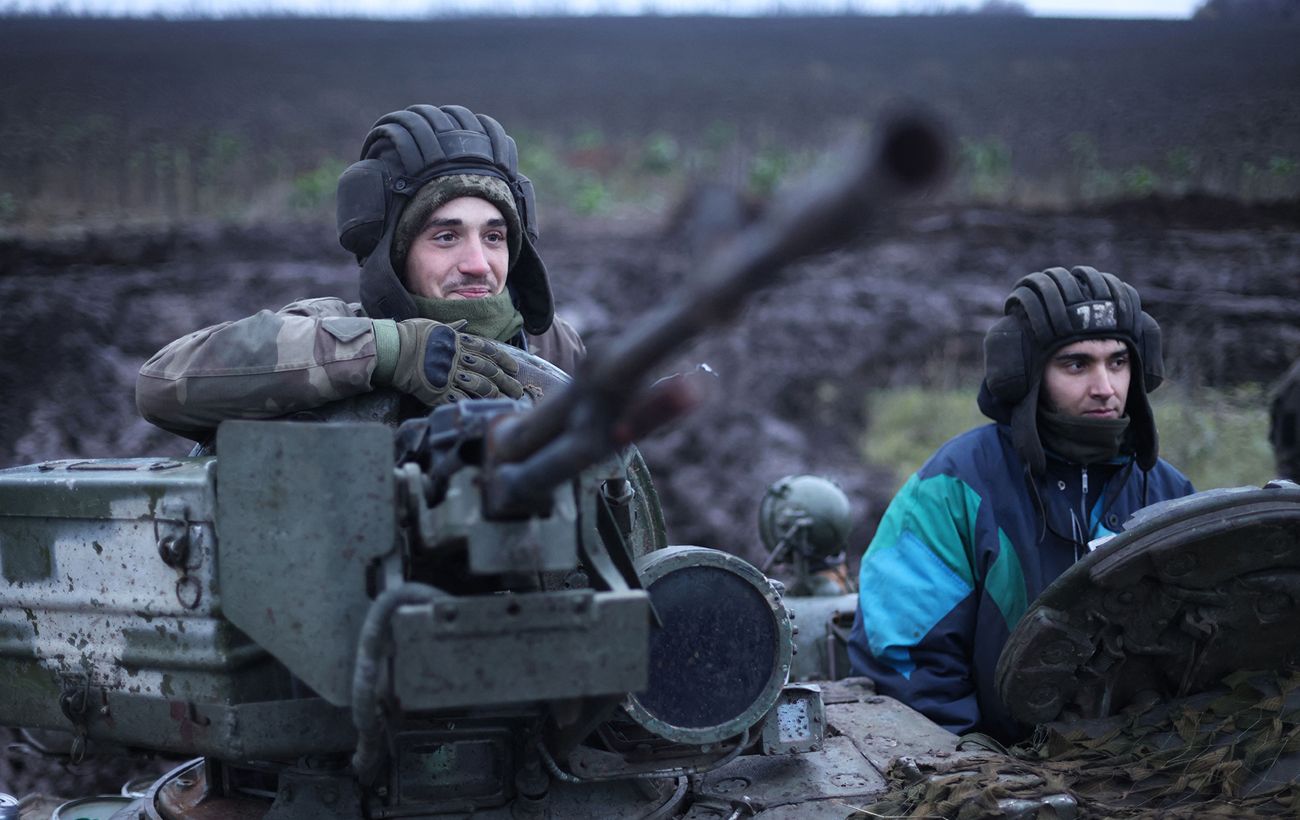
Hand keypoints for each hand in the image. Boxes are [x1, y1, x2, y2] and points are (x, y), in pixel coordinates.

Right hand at [392, 319, 523, 404]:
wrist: (394, 348)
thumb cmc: (411, 334)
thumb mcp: (435, 326)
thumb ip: (453, 329)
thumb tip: (464, 324)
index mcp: (459, 342)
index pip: (489, 351)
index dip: (504, 360)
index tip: (514, 368)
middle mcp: (459, 358)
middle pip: (490, 370)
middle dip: (506, 381)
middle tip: (519, 390)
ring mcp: (450, 374)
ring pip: (480, 386)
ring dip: (495, 394)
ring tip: (506, 401)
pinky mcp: (439, 390)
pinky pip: (460, 399)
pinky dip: (473, 404)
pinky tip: (483, 409)